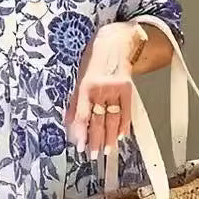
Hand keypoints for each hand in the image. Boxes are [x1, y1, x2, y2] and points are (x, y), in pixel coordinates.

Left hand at [65, 22, 141, 157]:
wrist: (114, 43)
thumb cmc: (93, 61)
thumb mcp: (79, 79)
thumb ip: (75, 104)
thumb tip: (70, 125)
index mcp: (86, 87)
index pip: (83, 115)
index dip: (81, 133)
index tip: (80, 147)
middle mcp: (101, 89)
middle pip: (99, 120)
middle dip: (96, 140)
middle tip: (93, 155)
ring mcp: (116, 90)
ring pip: (113, 119)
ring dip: (110, 137)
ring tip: (107, 151)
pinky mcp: (128, 89)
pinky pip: (126, 112)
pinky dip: (124, 125)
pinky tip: (121, 136)